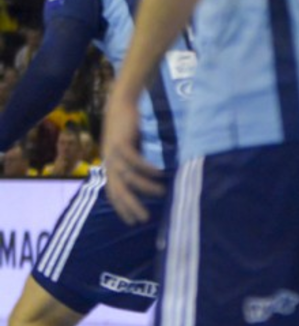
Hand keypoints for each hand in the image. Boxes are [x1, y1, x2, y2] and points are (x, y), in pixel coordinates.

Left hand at [101, 85, 164, 223]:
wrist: (121, 104)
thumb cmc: (129, 127)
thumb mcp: (131, 149)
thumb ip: (136, 164)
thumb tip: (153, 180)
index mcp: (110, 166)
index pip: (114, 194)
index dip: (123, 209)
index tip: (134, 222)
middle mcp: (109, 163)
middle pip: (118, 191)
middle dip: (131, 206)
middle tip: (144, 218)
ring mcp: (114, 153)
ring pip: (128, 177)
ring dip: (145, 187)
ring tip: (162, 192)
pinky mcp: (121, 143)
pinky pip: (134, 161)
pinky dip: (147, 168)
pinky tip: (160, 173)